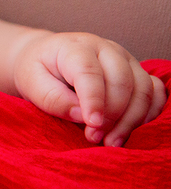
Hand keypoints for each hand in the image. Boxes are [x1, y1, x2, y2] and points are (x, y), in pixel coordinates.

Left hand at [12, 31, 166, 146]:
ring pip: (143, 89)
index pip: (90, 72)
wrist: (46, 58)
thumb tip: (82, 115)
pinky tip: (129, 129)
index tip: (92, 125)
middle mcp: (105, 49)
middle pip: (122, 82)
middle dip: (112, 116)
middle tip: (94, 137)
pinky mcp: (137, 72)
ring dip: (131, 120)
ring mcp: (125, 59)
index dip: (94, 101)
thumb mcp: (32, 83)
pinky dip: (148, 114)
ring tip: (110, 141)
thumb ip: (53, 99)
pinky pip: (156, 93)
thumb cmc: (38, 71)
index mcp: (75, 47)